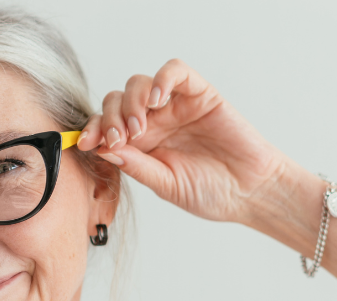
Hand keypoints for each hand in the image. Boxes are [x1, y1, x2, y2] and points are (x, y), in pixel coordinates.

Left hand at [76, 59, 299, 223]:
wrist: (250, 192)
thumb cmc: (211, 193)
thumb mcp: (166, 185)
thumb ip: (136, 166)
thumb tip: (102, 149)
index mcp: (141, 145)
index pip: (107, 126)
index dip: (93, 130)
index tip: (86, 143)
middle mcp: (154, 122)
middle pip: (116, 101)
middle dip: (110, 118)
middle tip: (120, 139)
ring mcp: (175, 106)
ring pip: (139, 84)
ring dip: (131, 102)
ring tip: (140, 127)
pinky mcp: (199, 93)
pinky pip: (175, 71)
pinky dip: (162, 79)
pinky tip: (158, 100)